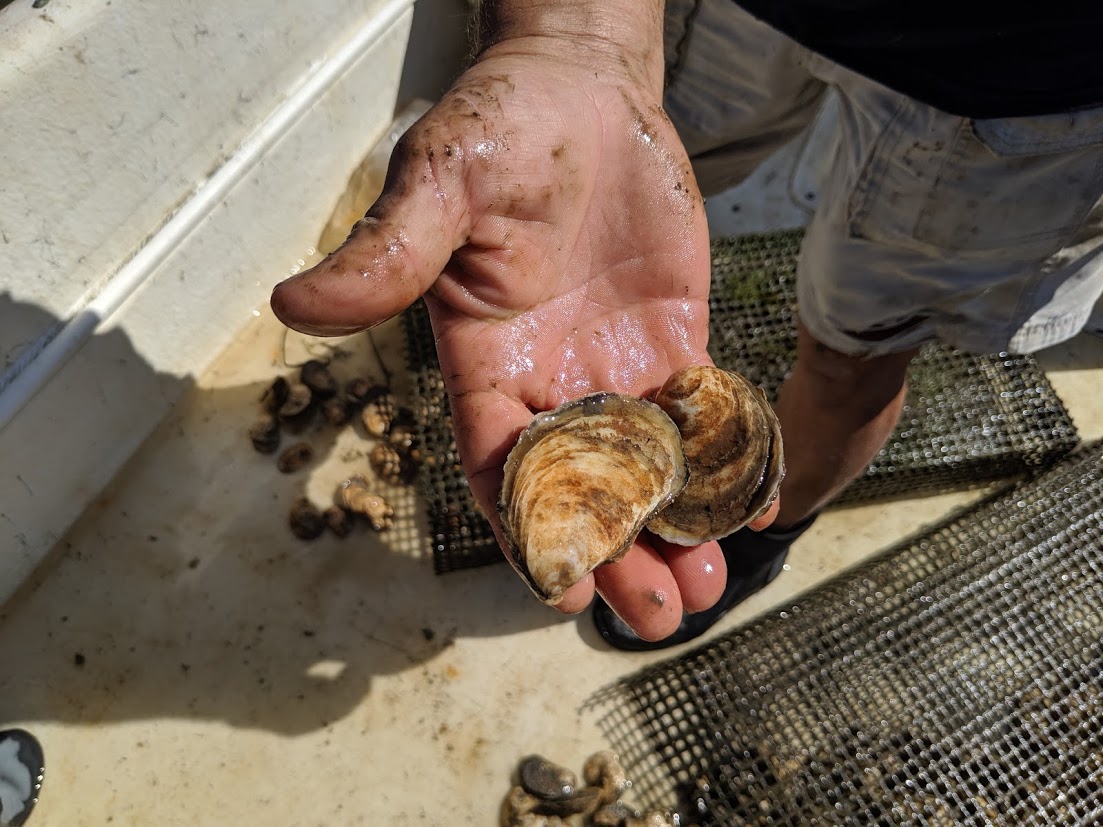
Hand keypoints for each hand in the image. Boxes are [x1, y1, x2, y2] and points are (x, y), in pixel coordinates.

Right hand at [271, 38, 764, 639]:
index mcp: (482, 361)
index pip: (496, 467)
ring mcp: (613, 365)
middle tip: (656, 614)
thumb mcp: (439, 184)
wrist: (586, 87)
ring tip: (707, 583)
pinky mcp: (672, 341)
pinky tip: (755, 507)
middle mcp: (546, 378)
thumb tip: (289, 305)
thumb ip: (386, 254)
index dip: (529, 530)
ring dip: (674, 530)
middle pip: (578, 490)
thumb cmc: (502, 127)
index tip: (565, 586)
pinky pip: (700, 417)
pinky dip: (725, 464)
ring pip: (642, 471)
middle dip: (614, 555)